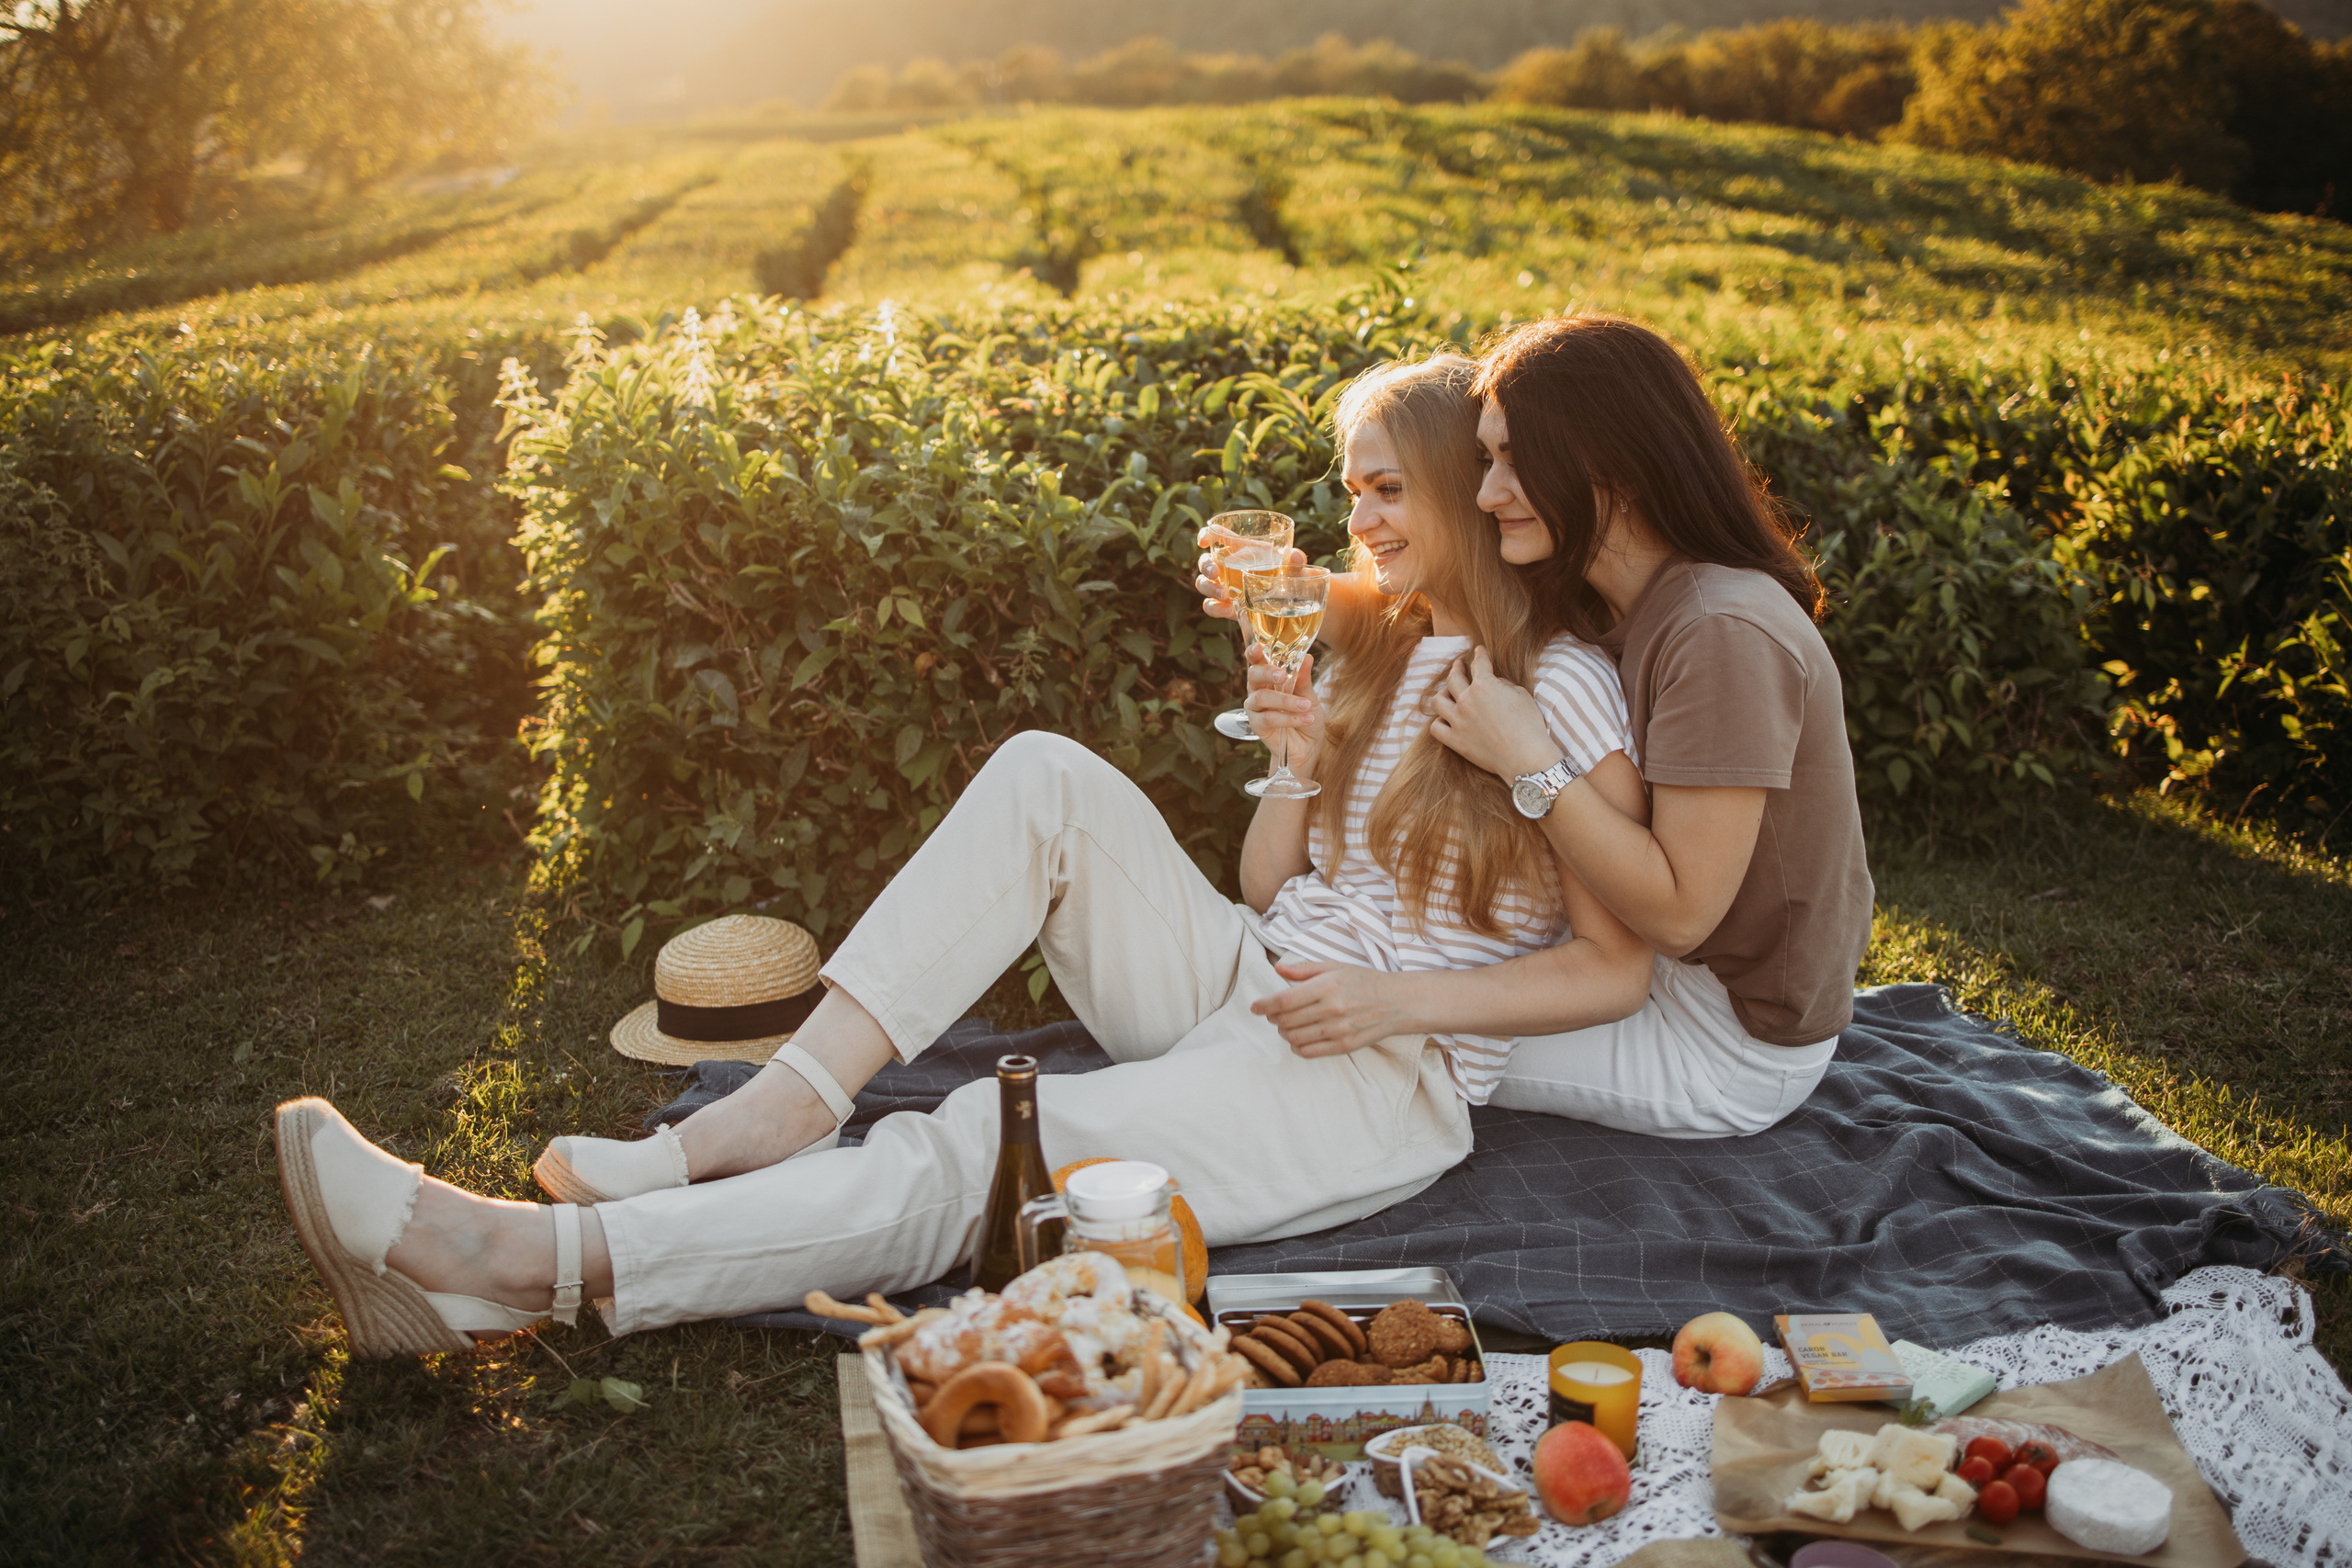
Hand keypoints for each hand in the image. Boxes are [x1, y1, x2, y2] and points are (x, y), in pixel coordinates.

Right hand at [1193, 525, 1305, 625]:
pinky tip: (1228, 610)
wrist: (1290, 609)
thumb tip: (1296, 555)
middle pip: (1205, 561)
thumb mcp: (1294, 570)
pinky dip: (1215, 608)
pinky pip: (1210, 606)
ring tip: (1224, 595)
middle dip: (1206, 566)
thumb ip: (1295, 562)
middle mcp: (1226, 567)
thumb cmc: (1289, 580)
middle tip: (1215, 573)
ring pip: (1203, 583)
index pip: (1216, 536)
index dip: (1206, 535)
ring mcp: (1223, 587)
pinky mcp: (1224, 606)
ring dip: (1209, 588)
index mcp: (1239, 549)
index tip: (1203, 542)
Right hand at [1242, 644, 1323, 777]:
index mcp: (1269, 678)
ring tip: (1306, 706)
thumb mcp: (1310, 696)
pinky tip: (1306, 719)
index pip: (1257, 661)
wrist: (1308, 746)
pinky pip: (1269, 718)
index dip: (1254, 652)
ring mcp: (1255, 709)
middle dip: (1266, 672)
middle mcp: (1258, 690)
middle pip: (1253, 675)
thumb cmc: (1306, 716)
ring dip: (1286, 701)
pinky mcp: (1257, 726)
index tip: (1258, 647)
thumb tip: (1307, 657)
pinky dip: (1289, 718)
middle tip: (1282, 674)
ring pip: (1261, 698)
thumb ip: (1304, 678)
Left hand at [1251, 961, 1408, 1057]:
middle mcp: (1331, 1009)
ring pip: (1294, 1038)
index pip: (1284, 1001)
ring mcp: (1338, 1030)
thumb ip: (1305, 970)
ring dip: (1283, 1032)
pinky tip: (1297, 1039)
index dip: (1265, 1005)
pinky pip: (1309, 1052)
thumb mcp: (1335, 967)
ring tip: (1285, 1025)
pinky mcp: (1345, 1046)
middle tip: (1272, 1014)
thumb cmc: (1365, 981)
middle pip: (1286, 1021)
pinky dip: (1297, 1047)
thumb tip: (1278, 969)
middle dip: (1273, 1018)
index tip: (1255, 1007)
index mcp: (1327, 986)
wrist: (1398, 1002)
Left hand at [1427, 646, 1559, 780]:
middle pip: (1453, 678)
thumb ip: (1503, 684)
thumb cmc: (1530, 726)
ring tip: (1447, 693)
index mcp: (1485, 686)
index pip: (1479, 664)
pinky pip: (1436, 728)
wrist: (1526, 758)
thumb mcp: (1521, 695)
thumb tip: (1494, 683)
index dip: (1480, 654)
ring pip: (1438, 701)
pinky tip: (1445, 719)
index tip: (1479, 650)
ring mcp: (1458, 721)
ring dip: (1443, 694)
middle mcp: (1467, 700)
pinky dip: (1439, 722)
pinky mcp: (1455, 741)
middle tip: (1459, 664)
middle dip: (1457, 667)